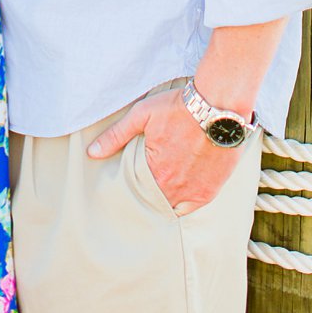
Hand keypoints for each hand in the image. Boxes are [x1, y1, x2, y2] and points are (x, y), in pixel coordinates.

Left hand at [86, 88, 246, 213]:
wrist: (219, 104)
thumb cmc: (180, 107)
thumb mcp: (143, 114)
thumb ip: (116, 135)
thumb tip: (92, 152)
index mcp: (154, 172)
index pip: (136, 192)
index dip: (134, 190)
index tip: (133, 186)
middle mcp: (172, 187)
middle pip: (154, 201)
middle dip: (149, 196)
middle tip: (147, 189)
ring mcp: (193, 191)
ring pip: (172, 207)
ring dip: (166, 201)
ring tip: (162, 193)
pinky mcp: (210, 190)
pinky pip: (192, 208)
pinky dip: (185, 203)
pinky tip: (180, 196)